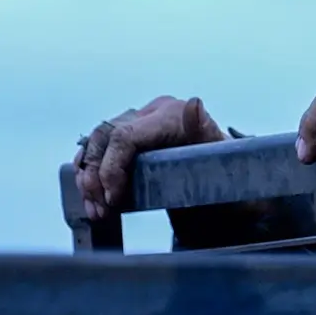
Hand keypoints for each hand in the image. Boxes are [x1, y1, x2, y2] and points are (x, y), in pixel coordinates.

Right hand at [75, 96, 224, 221]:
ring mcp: (138, 124)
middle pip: (103, 138)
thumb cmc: (225, 167)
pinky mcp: (131, 140)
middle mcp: (150, 114)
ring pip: (96, 145)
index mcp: (170, 114)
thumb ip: (204, 130)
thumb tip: (194, 105)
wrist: (227, 176)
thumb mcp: (220, 152)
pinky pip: (98, 152)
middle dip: (95, 176)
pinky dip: (90, 176)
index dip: (111, 168)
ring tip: (96, 209)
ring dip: (88, 179)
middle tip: (100, 207)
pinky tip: (93, 199)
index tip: (113, 198)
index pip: (124, 136)